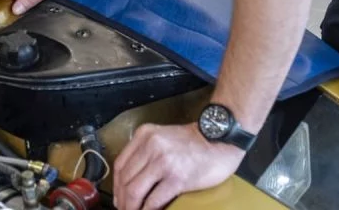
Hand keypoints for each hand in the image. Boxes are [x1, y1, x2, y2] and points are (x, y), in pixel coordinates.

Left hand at [113, 123, 244, 209]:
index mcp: (145, 135)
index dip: (116, 186)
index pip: (120, 165)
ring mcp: (163, 162)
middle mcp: (151, 146)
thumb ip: (147, 152)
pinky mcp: (177, 178)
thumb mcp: (163, 137)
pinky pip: (154, 200)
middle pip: (125, 180)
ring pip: (135, 191)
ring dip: (131, 207)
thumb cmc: (196, 141)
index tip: (119, 198)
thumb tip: (133, 179)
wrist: (222, 139)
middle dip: (122, 200)